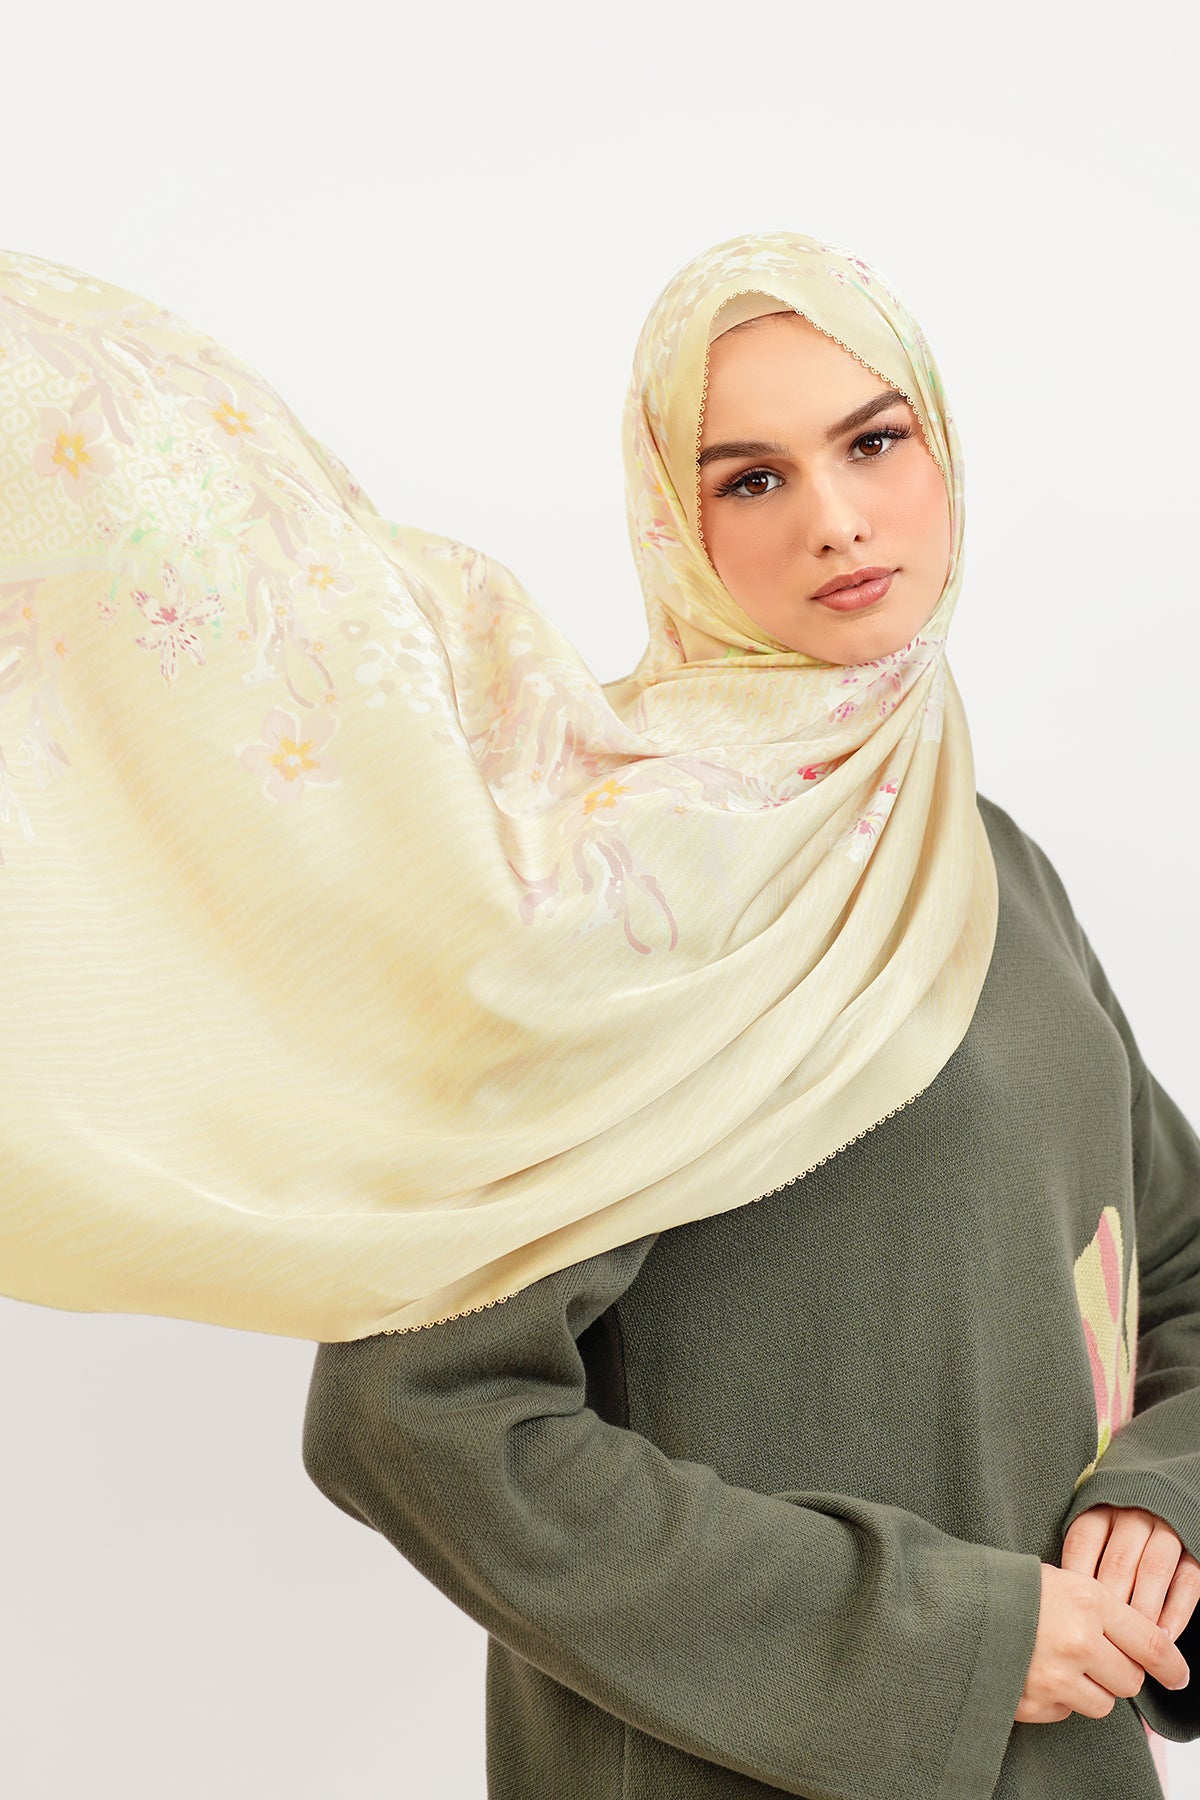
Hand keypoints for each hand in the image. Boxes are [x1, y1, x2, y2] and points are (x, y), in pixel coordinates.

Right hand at [1016, 1561, 1189, 1723]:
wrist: (948, 1601)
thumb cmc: (1005, 1585)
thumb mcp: (1060, 1579)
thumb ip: (1100, 1609)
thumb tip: (1144, 1644)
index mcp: (1088, 1601)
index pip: (1152, 1643)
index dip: (1172, 1665)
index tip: (1179, 1675)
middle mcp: (1077, 1641)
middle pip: (1130, 1679)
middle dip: (1120, 1672)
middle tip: (1098, 1657)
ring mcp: (1054, 1677)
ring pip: (1102, 1704)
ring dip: (1090, 1688)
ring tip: (1060, 1662)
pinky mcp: (1033, 1703)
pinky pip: (1065, 1712)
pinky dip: (1058, 1698)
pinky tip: (1035, 1671)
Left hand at [1062, 1505, 1199, 1644]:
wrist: (1165, 1505)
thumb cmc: (1115, 1537)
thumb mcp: (1094, 1535)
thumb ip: (1081, 1561)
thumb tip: (1059, 1601)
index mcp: (1101, 1511)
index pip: (1083, 1542)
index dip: (1077, 1580)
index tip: (1071, 1614)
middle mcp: (1133, 1517)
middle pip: (1118, 1561)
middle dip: (1111, 1604)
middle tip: (1101, 1638)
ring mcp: (1167, 1531)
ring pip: (1153, 1570)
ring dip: (1143, 1610)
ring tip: (1134, 1646)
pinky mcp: (1194, 1551)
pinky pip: (1187, 1582)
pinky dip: (1176, 1612)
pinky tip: (1164, 1636)